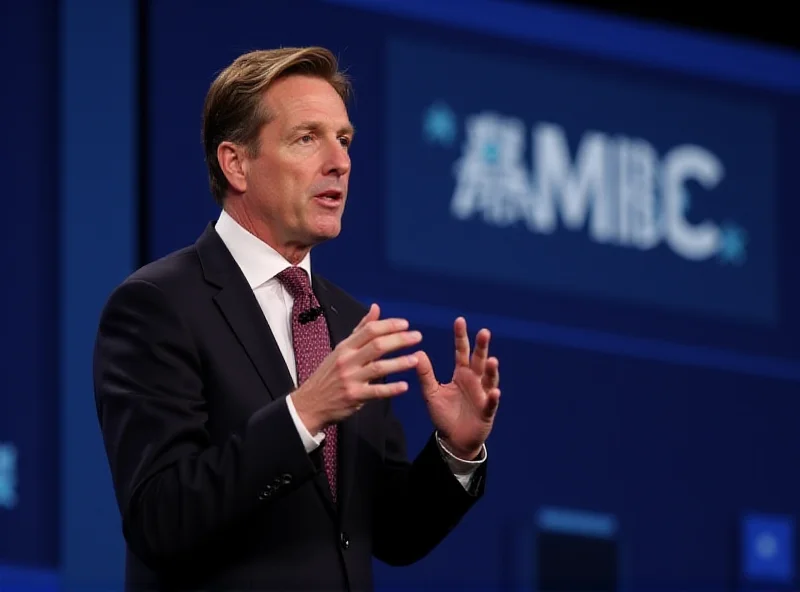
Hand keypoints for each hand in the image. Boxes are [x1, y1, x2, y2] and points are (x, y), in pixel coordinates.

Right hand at [291, 304, 421, 433]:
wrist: (311, 402)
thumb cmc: (329, 374)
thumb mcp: (341, 349)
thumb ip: (361, 329)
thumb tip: (376, 308)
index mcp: (345, 347)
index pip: (369, 330)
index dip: (389, 325)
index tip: (406, 324)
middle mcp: (348, 361)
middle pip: (377, 346)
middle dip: (399, 340)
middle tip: (417, 337)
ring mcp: (351, 379)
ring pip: (379, 367)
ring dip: (399, 363)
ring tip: (416, 359)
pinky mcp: (355, 396)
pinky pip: (376, 392)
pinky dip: (391, 389)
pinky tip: (404, 386)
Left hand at [415, 317, 499, 459]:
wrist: (454, 439)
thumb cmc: (445, 414)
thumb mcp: (431, 393)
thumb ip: (426, 375)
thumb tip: (418, 353)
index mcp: (461, 374)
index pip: (461, 351)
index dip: (460, 337)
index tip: (459, 320)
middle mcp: (475, 381)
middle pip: (479, 361)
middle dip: (482, 347)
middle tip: (484, 332)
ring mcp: (483, 395)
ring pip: (489, 380)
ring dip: (492, 371)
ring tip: (493, 360)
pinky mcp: (487, 411)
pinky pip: (491, 404)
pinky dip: (493, 398)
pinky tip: (495, 392)